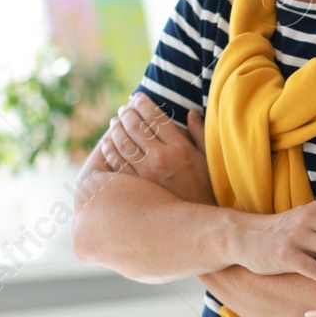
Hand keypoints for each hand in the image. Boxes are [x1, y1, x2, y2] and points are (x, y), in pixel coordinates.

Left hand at [99, 93, 213, 203]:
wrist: (197, 219)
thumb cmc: (206, 187)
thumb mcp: (207, 158)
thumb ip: (199, 133)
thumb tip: (191, 112)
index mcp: (180, 147)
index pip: (154, 116)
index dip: (142, 103)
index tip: (137, 97)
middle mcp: (161, 157)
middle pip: (135, 126)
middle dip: (126, 112)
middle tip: (123, 109)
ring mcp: (147, 173)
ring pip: (122, 142)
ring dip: (116, 128)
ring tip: (115, 122)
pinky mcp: (137, 186)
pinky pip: (117, 163)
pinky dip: (110, 149)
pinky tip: (108, 143)